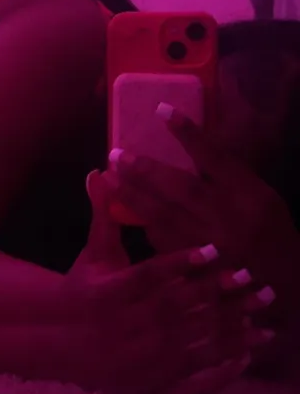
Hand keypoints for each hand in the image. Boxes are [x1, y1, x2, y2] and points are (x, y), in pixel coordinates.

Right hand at [63, 171, 275, 393]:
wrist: (64, 340)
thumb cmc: (84, 287)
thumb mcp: (93, 253)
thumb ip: (103, 215)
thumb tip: (98, 172)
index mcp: (107, 294)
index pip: (147, 276)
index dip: (178, 263)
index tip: (211, 249)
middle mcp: (124, 328)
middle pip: (176, 309)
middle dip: (214, 291)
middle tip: (250, 274)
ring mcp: (140, 360)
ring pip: (189, 343)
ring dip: (227, 327)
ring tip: (260, 309)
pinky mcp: (152, 383)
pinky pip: (192, 381)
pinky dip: (221, 369)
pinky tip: (247, 354)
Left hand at [103, 104, 299, 301]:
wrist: (283, 282)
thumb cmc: (270, 229)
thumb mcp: (260, 194)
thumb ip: (226, 174)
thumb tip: (189, 144)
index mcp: (247, 194)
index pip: (215, 156)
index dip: (188, 133)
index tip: (162, 111)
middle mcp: (227, 217)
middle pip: (180, 187)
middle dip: (145, 170)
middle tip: (116, 154)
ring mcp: (209, 244)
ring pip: (164, 216)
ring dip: (133, 196)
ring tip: (110, 179)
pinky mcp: (195, 266)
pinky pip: (163, 241)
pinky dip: (145, 224)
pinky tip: (125, 211)